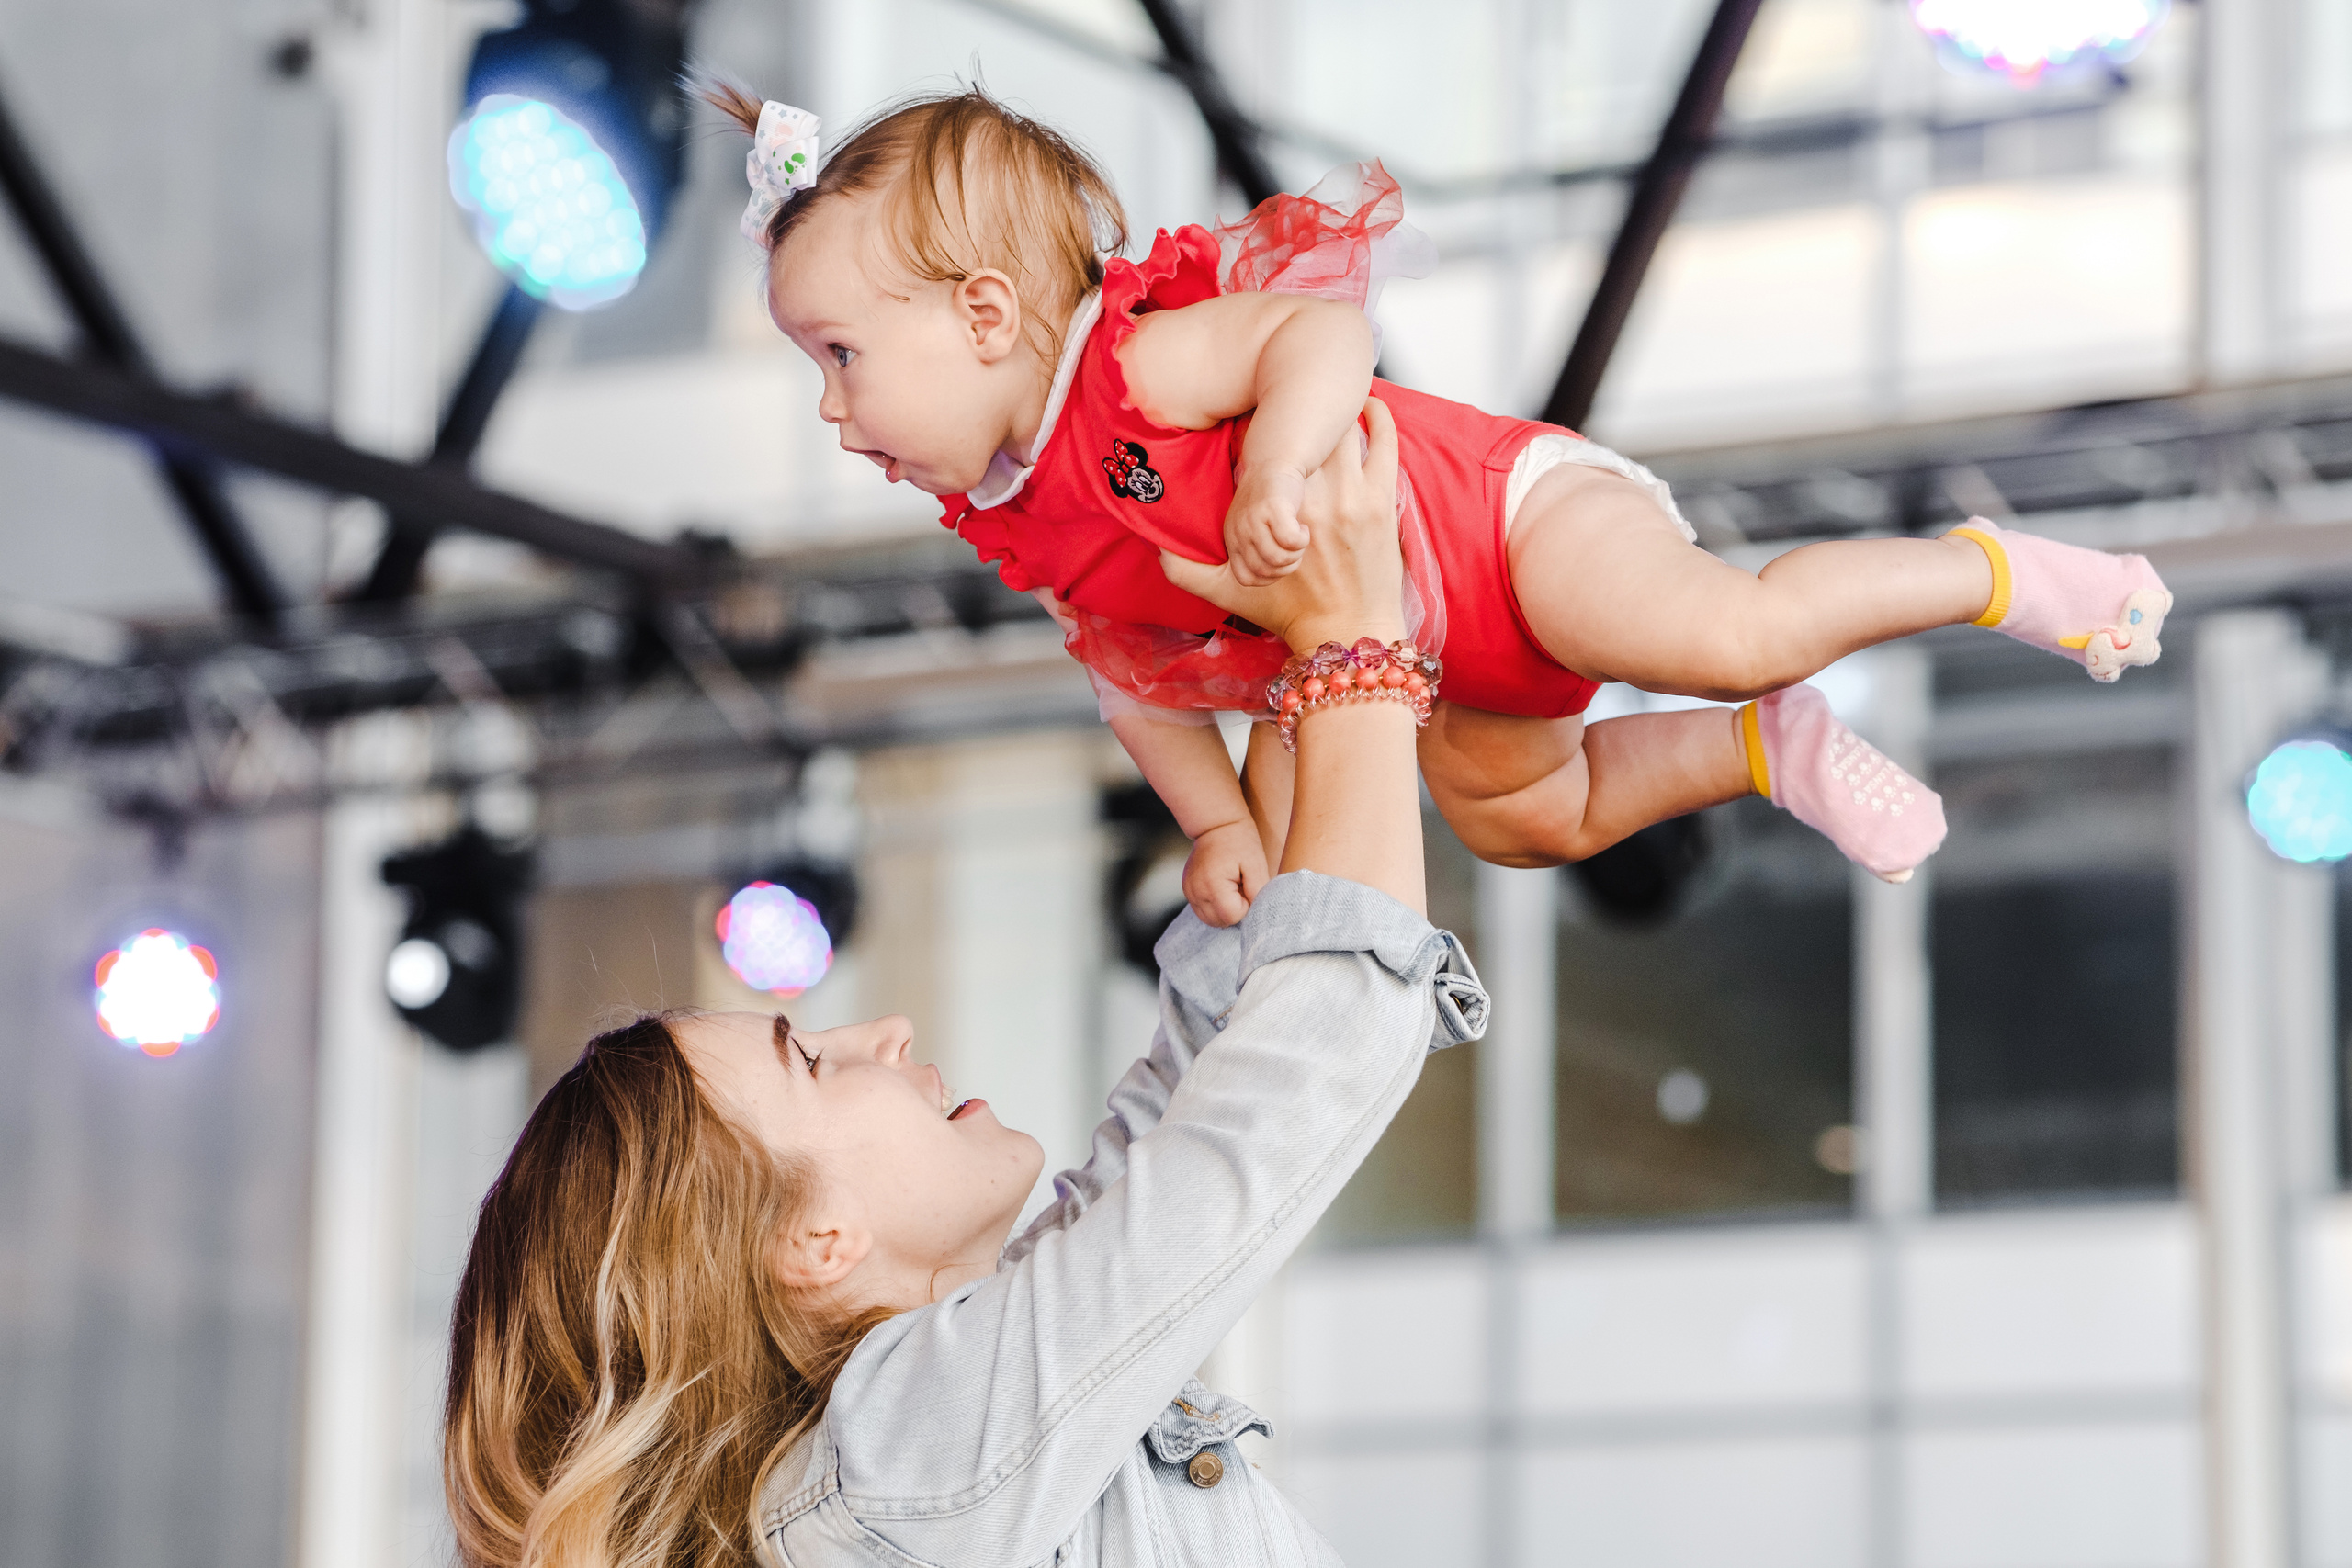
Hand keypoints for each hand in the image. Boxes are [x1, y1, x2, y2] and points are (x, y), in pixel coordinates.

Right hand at [1162, 397, 1403, 653]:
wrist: (1346, 636)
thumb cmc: (1290, 614)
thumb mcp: (1228, 595)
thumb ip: (1187, 572)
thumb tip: (1156, 547)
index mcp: (1275, 512)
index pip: (1265, 450)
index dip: (1262, 429)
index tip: (1263, 423)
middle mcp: (1314, 497)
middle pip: (1306, 430)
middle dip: (1300, 413)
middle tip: (1297, 401)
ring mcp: (1353, 495)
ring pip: (1344, 427)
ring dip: (1336, 411)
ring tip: (1329, 402)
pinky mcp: (1383, 500)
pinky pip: (1384, 442)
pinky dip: (1377, 417)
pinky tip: (1368, 407)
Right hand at [1181, 819, 1267, 926]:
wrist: (1216, 825)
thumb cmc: (1240, 842)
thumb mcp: (1256, 864)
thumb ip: (1257, 893)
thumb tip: (1255, 914)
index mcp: (1212, 884)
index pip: (1232, 916)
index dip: (1245, 906)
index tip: (1246, 886)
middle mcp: (1196, 891)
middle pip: (1220, 922)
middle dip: (1235, 910)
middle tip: (1240, 886)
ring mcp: (1189, 892)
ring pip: (1210, 920)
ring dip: (1224, 909)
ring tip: (1231, 886)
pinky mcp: (1187, 891)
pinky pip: (1203, 911)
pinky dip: (1215, 906)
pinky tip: (1222, 888)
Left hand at [1223, 465, 1309, 585]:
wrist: (1275, 460)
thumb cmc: (1271, 499)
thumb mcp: (1255, 528)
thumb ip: (1257, 551)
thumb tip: (1274, 574)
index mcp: (1232, 540)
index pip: (1246, 578)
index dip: (1269, 577)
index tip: (1282, 561)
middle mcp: (1239, 531)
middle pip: (1265, 571)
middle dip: (1287, 567)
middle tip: (1296, 549)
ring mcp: (1254, 520)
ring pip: (1278, 559)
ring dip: (1296, 554)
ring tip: (1300, 538)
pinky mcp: (1273, 509)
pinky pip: (1291, 542)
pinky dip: (1302, 540)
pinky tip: (1304, 528)